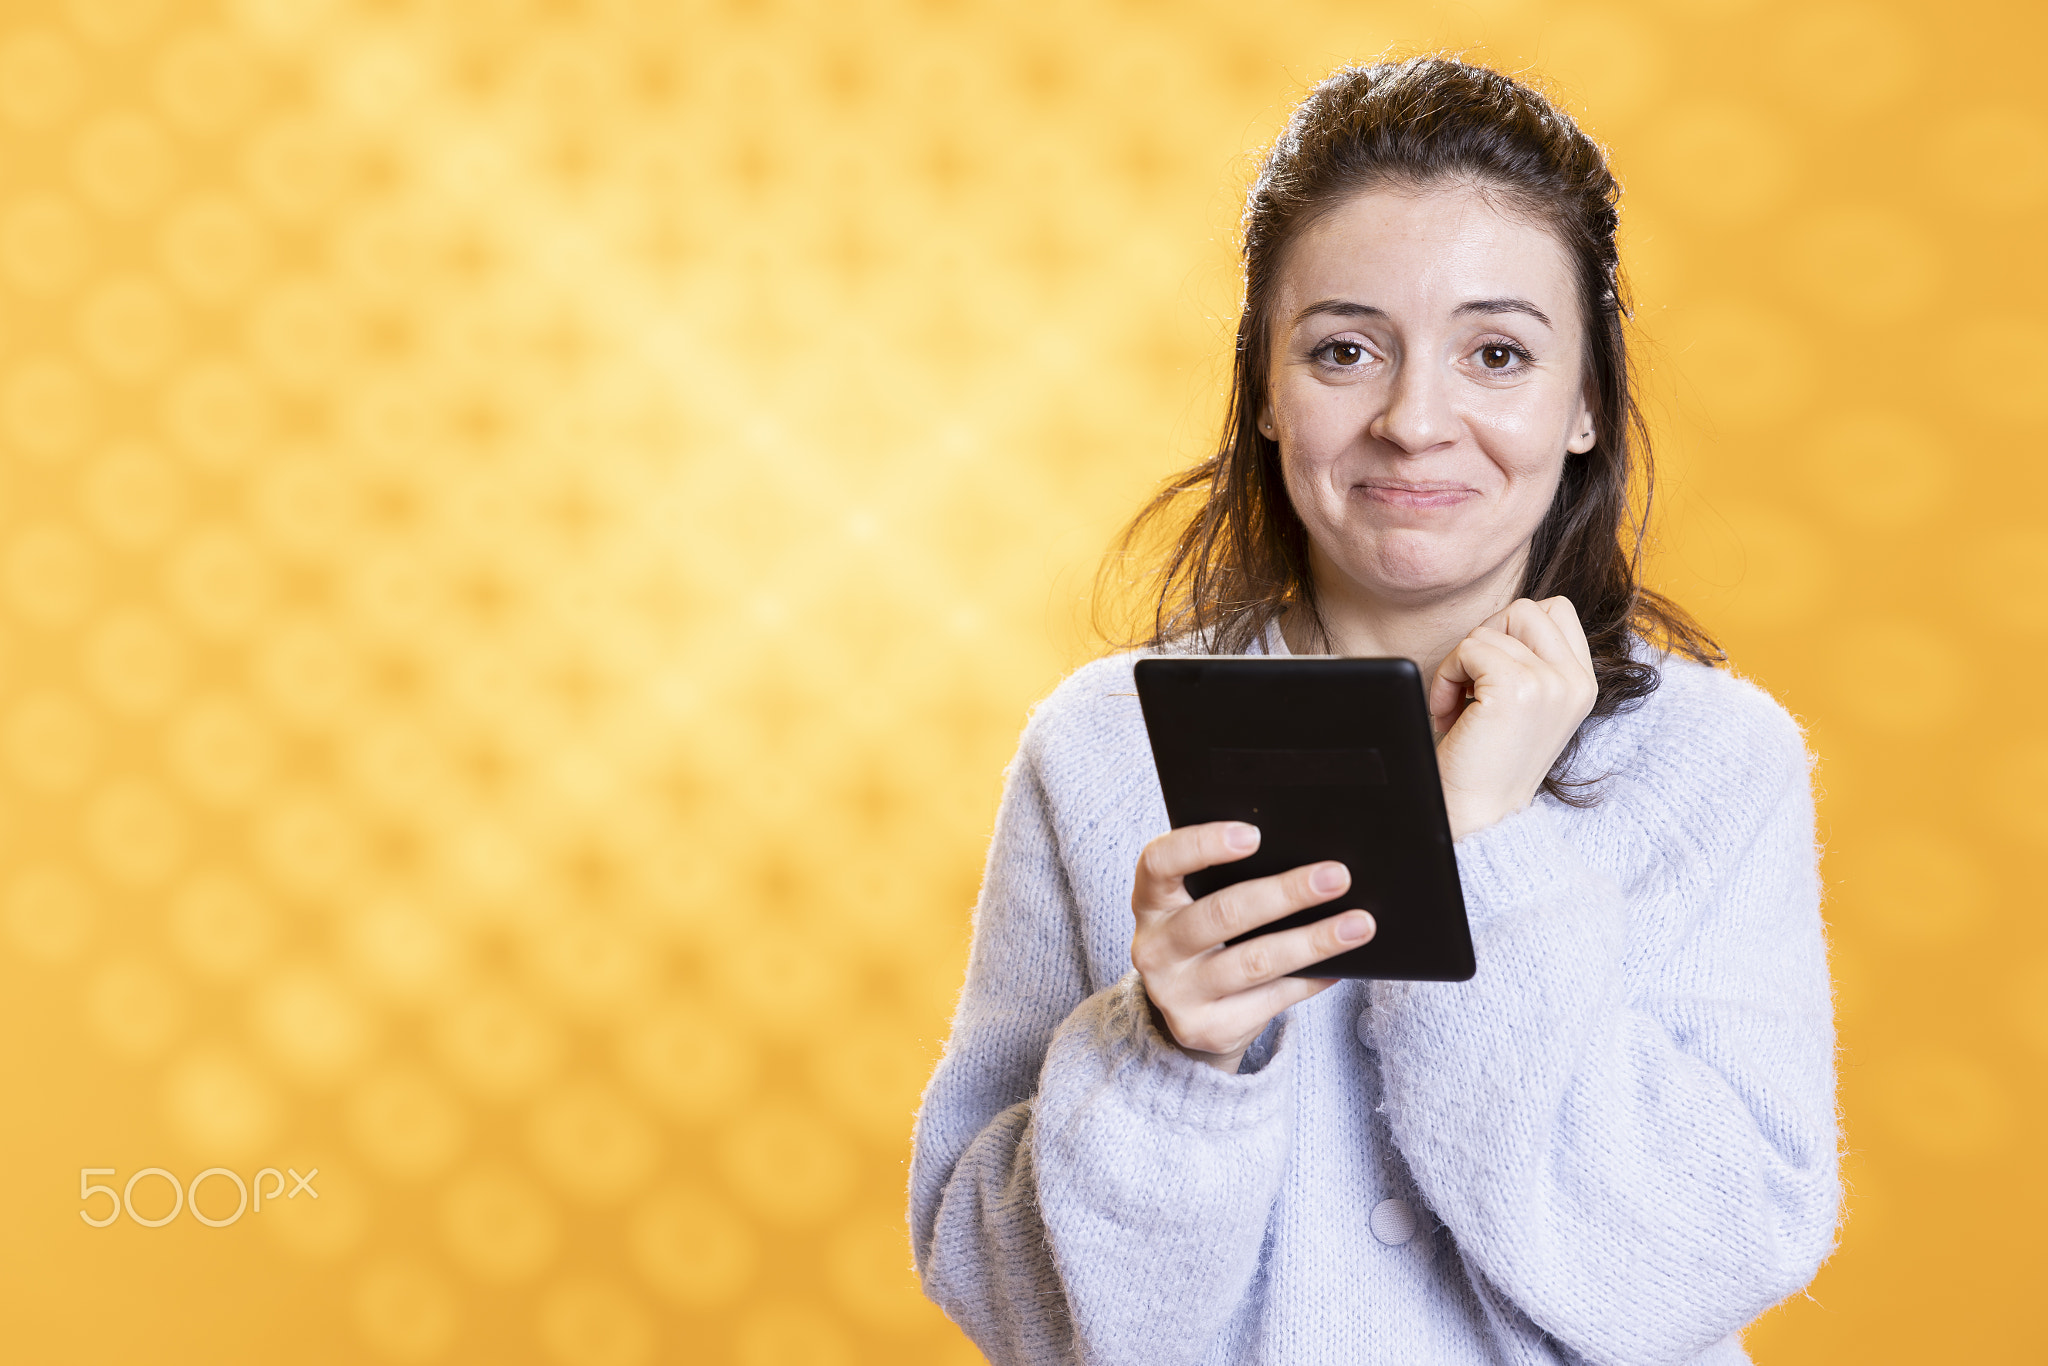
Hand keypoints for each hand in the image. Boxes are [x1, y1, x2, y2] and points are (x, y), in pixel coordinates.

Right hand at [1130, 821, 1375, 1072]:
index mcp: (1150, 900)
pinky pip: (1271, 999)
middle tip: (1336, 877)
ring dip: (1313, 941)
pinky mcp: (1205, 1027)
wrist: (1188, 1010)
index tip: (1255, 834)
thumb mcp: (1198, 903)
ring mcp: (1175, 993)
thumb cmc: (1207, 937)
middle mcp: (1154, 947)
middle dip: (1286, 893)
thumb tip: (1309, 860)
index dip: (1203, 844)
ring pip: (1255, 961)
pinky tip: (1340, 965)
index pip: (1161, 861)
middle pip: (1222, 914)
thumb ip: (1229, 880)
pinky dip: (1312, 979)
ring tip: (1359, 924)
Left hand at [1429, 595, 1597, 840]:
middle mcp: (1575, 681)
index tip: (1492, 675)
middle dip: (1485, 640)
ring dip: (1460, 664)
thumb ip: (1531, 660)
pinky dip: (1446, 676)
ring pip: (1490, 629)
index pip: (1554, 610)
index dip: (1511, 631)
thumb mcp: (1526, 704)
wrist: (1479, 816)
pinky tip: (1448, 713)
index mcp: (1583, 683)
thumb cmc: (1488, 760)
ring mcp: (1550, 683)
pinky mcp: (1517, 688)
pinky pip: (1469, 648)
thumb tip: (1502, 621)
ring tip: (1459, 707)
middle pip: (1523, 609)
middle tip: (1472, 687)